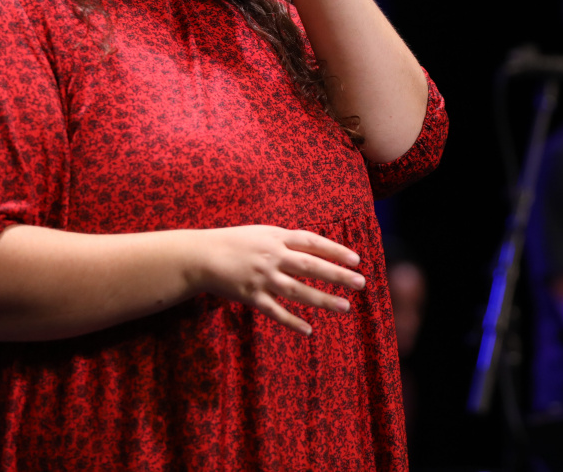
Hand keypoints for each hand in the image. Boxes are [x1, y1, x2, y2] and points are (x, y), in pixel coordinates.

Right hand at [189, 225, 365, 334]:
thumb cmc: (236, 242)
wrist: (201, 256)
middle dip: (337, 275)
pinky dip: (292, 321)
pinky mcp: (250, 296)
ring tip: (345, 307)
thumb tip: (315, 247)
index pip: (312, 242)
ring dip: (322, 300)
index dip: (335, 250)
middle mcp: (272, 257)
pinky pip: (275, 311)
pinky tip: (309, 329)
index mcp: (277, 238)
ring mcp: (262, 278)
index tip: (356, 260)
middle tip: (360, 283)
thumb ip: (287, 240)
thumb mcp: (263, 233)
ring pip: (297, 290)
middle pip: (310, 266)